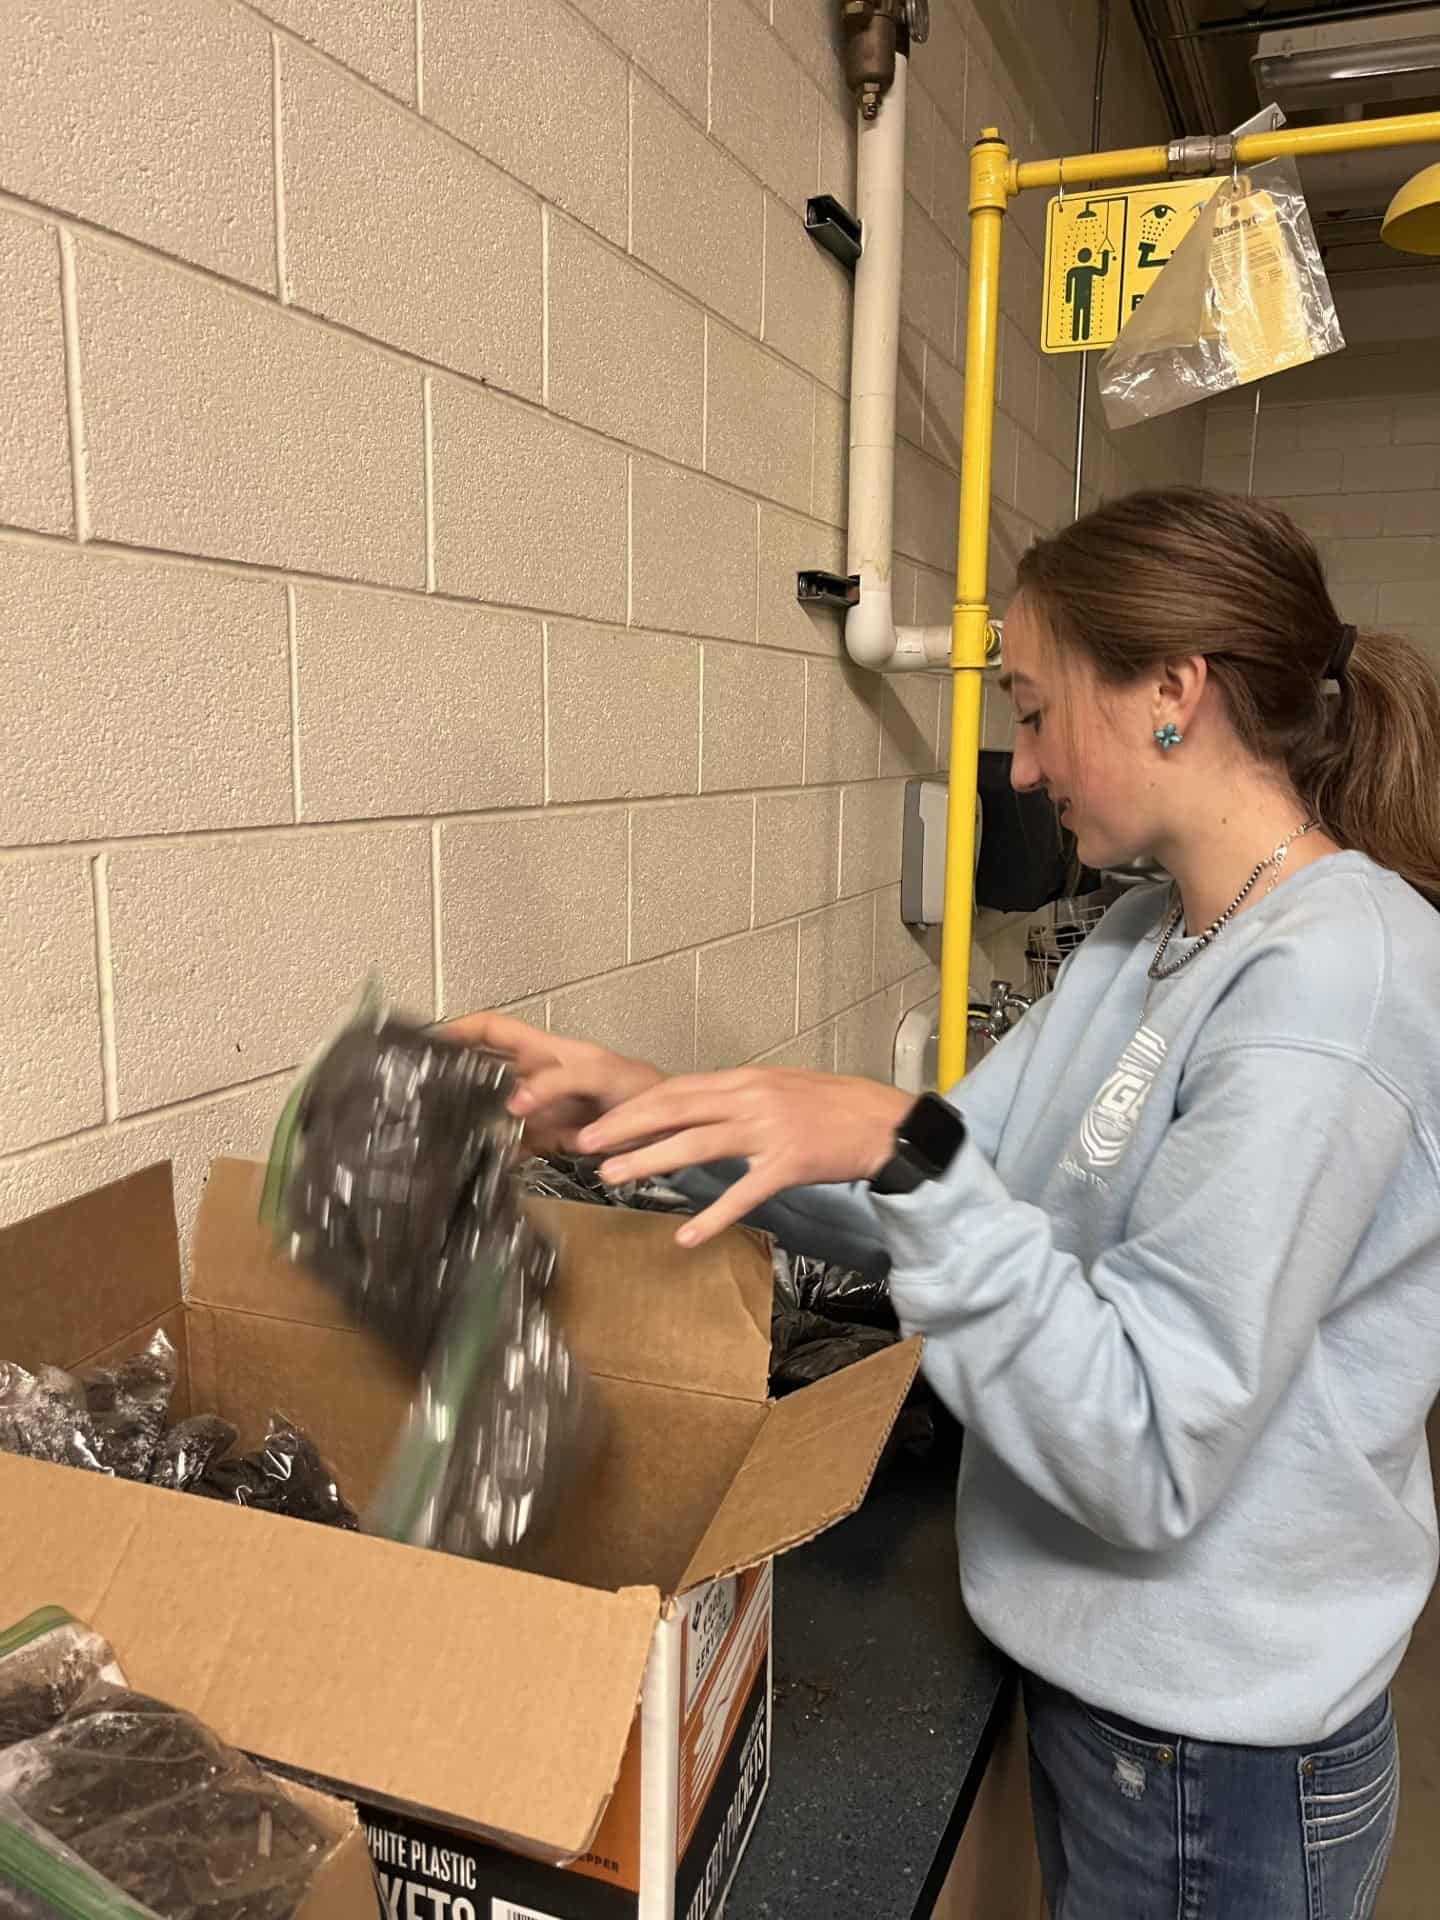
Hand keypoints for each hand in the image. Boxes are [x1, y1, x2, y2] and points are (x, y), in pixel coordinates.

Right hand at [443, 1011, 662, 1154]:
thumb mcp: (599, 1074)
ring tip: (447, 1131)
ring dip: (476, 1120)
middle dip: (456, 1076)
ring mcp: (540, 1108)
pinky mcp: (549, 1138)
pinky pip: (515, 1143)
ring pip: (495, 1110)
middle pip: (484, 1069)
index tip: (428, 1039)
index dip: (460, 1028)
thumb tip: (514, 1102)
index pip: (493, 1029)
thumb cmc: (638, 1087)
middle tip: (425, 1091)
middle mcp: (536, 1077)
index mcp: (544, 1050)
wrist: (667, 1130)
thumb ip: (558, 1082)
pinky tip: (490, 1163)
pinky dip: (503, 1153)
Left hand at [576, 1068, 911, 1246]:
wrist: (885, 1123)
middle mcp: (750, 1098)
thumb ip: (738, 1098)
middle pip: (674, 1110)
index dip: (634, 1107)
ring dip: (649, 1160)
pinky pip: (743, 1193)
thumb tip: (697, 1110)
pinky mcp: (788, 1163)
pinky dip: (713, 1215)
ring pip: (696, 1144)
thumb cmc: (834, 1107)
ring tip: (613, 1176)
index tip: (600, 1122)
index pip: (676, 1090)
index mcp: (745, 1079)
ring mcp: (768, 1130)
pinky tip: (687, 1236)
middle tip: (586, 1145)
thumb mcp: (780, 1089)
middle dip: (625, 1127)